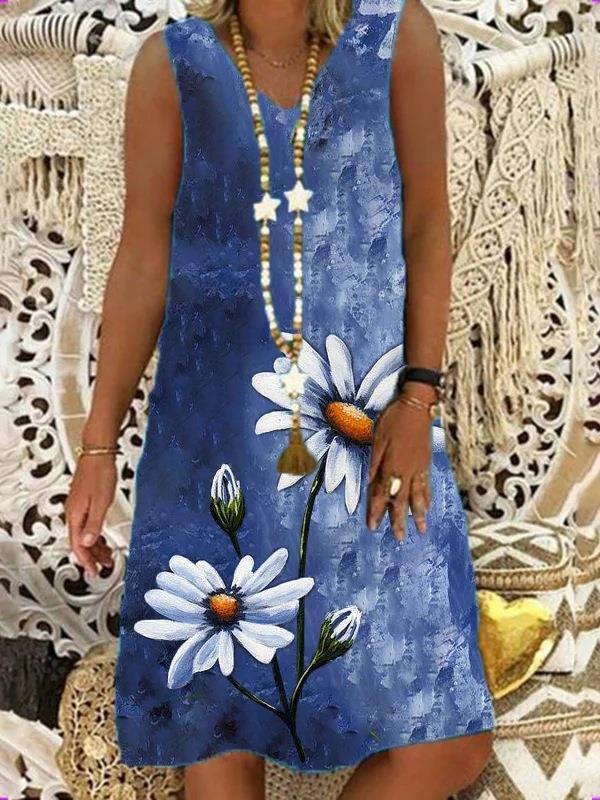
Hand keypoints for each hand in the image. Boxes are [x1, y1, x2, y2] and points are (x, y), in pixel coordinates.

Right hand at [66, 455, 116, 578]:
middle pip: (80, 542)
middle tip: (104, 565)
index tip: (94, 572)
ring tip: (107, 554)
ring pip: (84, 534)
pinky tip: (102, 537)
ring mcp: (78, 507)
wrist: (98, 454)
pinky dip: (94, 534)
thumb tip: (87, 543)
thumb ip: (94, 524)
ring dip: (95, 546)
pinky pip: (87, 524)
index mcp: (75, 515)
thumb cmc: (100, 473)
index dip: (86, 561)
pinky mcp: (84, 502)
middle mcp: (73, 512)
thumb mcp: (101, 503)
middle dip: (92, 556)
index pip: (77, 545)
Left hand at [367, 396, 432, 539]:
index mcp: (391, 465)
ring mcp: (419, 468)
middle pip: (401, 500)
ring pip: (418, 496)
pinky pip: (427, 485)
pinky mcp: (426, 463)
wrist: (418, 406)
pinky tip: (427, 508)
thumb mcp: (377, 438)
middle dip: (399, 520)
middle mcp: (406, 471)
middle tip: (399, 538)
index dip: (377, 511)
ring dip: (418, 515)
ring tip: (420, 530)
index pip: (382, 493)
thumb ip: (374, 462)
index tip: (373, 526)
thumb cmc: (394, 419)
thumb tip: (370, 482)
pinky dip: (427, 498)